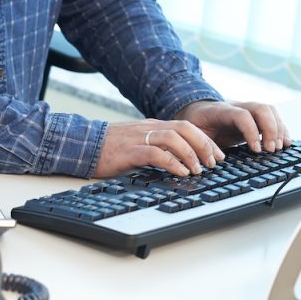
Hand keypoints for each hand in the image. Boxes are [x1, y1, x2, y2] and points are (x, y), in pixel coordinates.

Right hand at [95, 118, 225, 177]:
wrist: (82, 146)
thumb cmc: (109, 150)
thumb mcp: (138, 145)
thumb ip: (157, 149)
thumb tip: (179, 163)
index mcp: (152, 126)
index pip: (186, 127)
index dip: (205, 140)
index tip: (217, 155)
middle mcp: (148, 128)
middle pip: (185, 128)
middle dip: (204, 145)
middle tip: (214, 163)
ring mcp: (138, 138)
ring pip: (173, 138)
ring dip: (191, 154)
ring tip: (199, 170)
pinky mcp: (129, 151)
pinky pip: (155, 153)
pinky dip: (172, 162)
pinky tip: (180, 173)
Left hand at [175, 100, 289, 153]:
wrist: (196, 111)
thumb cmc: (195, 125)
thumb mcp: (193, 133)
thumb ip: (202, 143)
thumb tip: (215, 160)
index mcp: (221, 111)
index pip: (242, 116)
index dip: (252, 132)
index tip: (257, 150)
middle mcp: (238, 106)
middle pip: (262, 109)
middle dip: (271, 129)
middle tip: (272, 150)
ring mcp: (248, 110)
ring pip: (270, 111)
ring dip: (278, 129)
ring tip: (279, 148)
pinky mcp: (255, 118)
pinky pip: (273, 118)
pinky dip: (281, 129)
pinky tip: (285, 143)